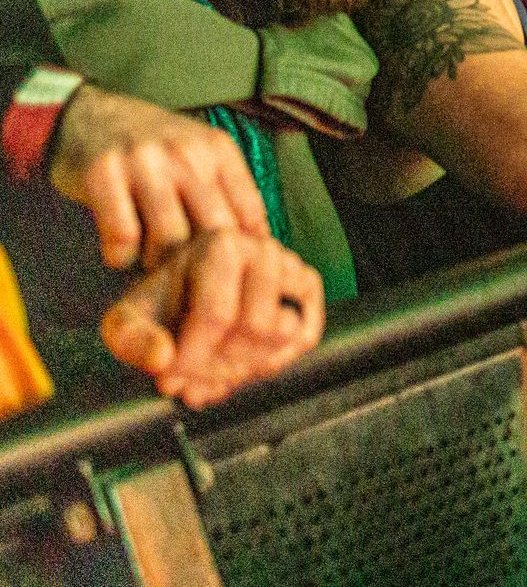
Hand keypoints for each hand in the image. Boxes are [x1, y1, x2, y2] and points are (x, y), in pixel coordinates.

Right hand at [50, 87, 269, 270]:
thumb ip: (229, 194)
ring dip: (158, 264)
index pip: (250, 214)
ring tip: (151, 261)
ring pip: (169, 238)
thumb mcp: (202, 157)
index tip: (229, 272)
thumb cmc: (157, 150)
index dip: (243, 252)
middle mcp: (187, 152)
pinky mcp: (104, 174)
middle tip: (185, 275)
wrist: (92, 116)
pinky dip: (122, 257)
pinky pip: (123, 237)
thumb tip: (261, 245)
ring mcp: (145, 161)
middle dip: (201, 263)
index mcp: (219, 150)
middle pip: (213, 230)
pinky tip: (121, 251)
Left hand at [99, 229, 323, 408]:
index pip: (218, 315)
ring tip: (214, 370)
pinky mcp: (305, 289)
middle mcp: (261, 248)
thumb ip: (133, 341)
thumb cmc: (158, 309)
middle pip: (256, 326)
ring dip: (248, 366)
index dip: (194, 358)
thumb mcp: (126, 323)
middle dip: (221, 365)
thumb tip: (164, 359)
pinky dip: (279, 359)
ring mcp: (288, 266)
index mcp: (219, 245)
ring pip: (284, 332)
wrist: (181, 298)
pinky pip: (306, 335)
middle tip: (194, 375)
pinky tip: (245, 364)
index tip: (170, 376)